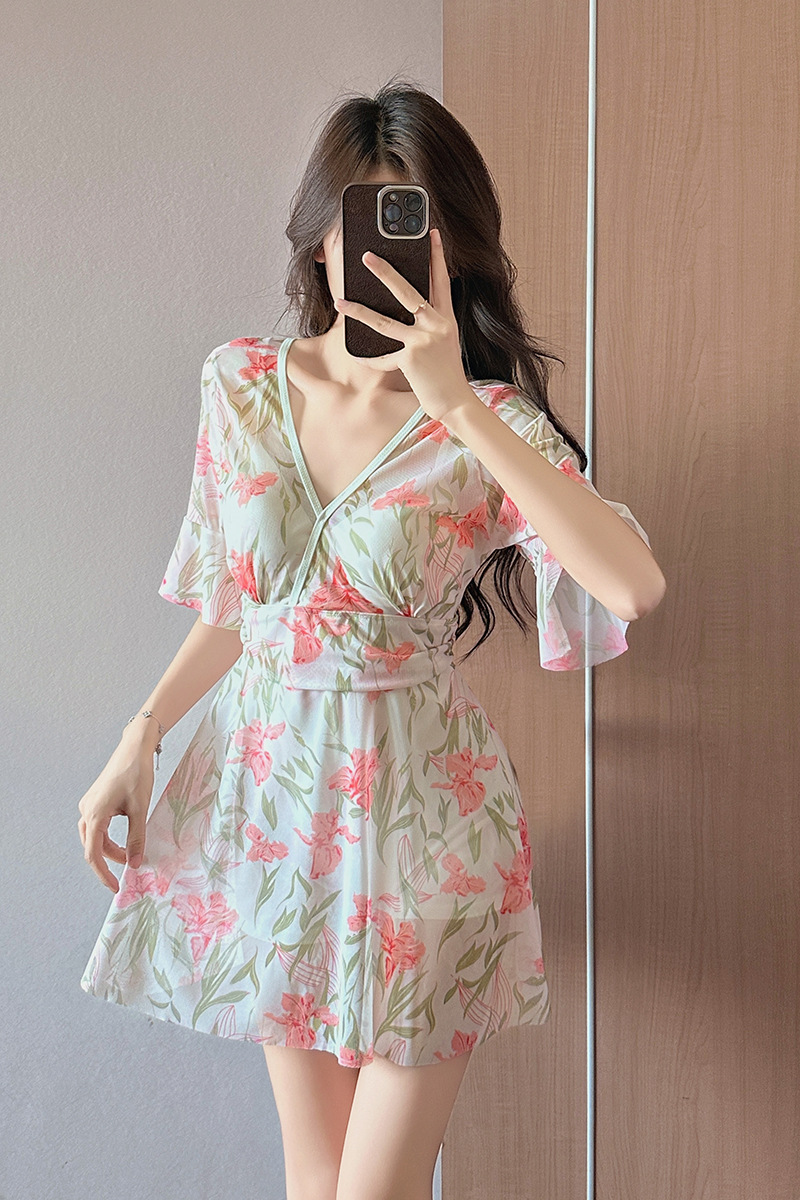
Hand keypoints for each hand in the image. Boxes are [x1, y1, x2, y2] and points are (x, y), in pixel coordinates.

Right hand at [77, 741, 153, 890]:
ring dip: (111, 849)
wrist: (134, 748)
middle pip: (93, 847)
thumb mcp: (140, 809)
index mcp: (94, 815)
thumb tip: (135, 864)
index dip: (103, 874)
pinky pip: (97, 826)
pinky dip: (109, 837)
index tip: (115, 887)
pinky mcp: (95, 800)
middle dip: (109, 861)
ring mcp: (88, 805)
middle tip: (129, 869)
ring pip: (95, 837)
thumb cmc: (136, 774)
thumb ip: (136, 838)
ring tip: (131, 853)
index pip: (94, 854)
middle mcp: (86, 811)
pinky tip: (125, 838)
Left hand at [332, 228, 476, 423]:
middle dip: (385, 272)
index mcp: (446, 318)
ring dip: (359, 311)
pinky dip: (369, 359)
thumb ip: (429, 324)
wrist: (455, 401)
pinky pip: (382, 356)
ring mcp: (423, 341)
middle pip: (407, 292)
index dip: (437, 255)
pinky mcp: (410, 358)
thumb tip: (406, 309)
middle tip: (366, 256)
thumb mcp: (444, 342)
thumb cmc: (446, 372)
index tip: (432, 233)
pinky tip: (356, 356)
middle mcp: (436, 325)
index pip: (441, 280)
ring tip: (340, 301)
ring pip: (384, 321)